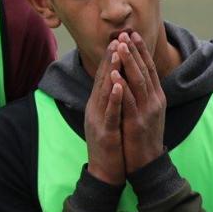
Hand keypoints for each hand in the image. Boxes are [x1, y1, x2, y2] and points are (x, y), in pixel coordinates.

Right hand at [84, 41, 125, 185]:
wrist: (104, 173)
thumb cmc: (110, 147)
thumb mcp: (109, 120)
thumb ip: (110, 103)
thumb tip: (117, 86)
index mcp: (97, 106)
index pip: (103, 78)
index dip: (109, 59)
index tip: (117, 41)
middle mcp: (94, 109)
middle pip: (102, 80)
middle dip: (110, 59)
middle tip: (117, 39)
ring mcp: (98, 120)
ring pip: (104, 92)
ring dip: (110, 72)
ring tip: (116, 54)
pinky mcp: (105, 132)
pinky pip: (110, 112)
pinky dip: (113, 97)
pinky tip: (118, 85)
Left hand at [115, 30, 166, 174]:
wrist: (147, 163)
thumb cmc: (143, 137)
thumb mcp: (147, 112)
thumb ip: (144, 95)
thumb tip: (137, 77)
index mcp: (157, 97)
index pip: (149, 69)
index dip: (141, 51)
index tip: (132, 35)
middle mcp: (155, 101)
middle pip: (145, 71)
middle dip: (134, 51)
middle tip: (125, 33)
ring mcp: (148, 111)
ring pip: (138, 82)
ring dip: (128, 63)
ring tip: (120, 47)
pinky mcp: (138, 123)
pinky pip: (128, 101)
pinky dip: (121, 87)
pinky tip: (114, 75)